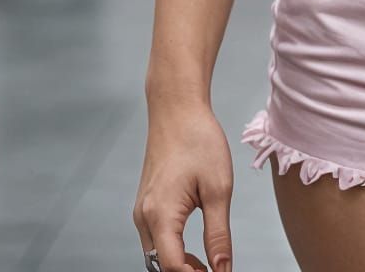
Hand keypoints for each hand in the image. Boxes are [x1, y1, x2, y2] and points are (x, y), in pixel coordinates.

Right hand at [133, 100, 234, 271]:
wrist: (177, 109)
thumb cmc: (199, 141)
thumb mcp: (219, 188)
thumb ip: (219, 234)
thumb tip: (223, 269)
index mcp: (160, 215)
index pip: (174, 267)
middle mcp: (144, 218)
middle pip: (161, 266)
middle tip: (216, 271)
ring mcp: (141, 212)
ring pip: (156, 256)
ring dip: (179, 266)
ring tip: (209, 266)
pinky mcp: (145, 205)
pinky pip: (155, 240)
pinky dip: (173, 251)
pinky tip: (195, 250)